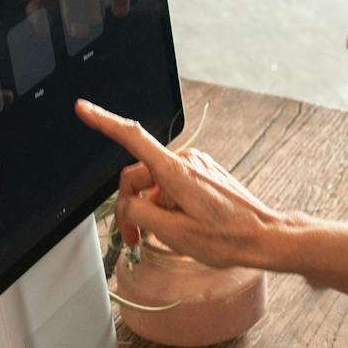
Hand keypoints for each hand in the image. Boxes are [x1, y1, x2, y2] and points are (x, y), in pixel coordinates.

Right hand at [74, 99, 287, 268]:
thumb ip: (140, 214)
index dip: (104, 122)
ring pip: (154, 184)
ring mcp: (196, 165)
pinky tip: (177, 225)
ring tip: (161, 237)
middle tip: (135, 237)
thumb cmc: (227, 238)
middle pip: (138, 176)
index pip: (132, 138)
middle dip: (131, 206)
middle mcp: (185, 161)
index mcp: (176, 172)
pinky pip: (171, 185)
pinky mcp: (203, 173)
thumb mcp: (174, 234)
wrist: (264, 237)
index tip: (84, 109)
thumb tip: (127, 204)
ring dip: (150, 209)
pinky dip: (165, 205)